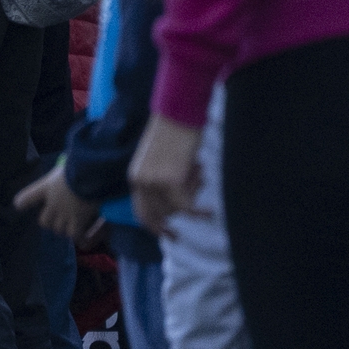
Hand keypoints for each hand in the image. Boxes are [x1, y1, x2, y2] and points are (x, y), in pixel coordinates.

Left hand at [13, 163, 101, 241]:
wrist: (90, 174)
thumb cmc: (79, 165)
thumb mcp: (66, 165)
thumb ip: (64, 170)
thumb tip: (71, 164)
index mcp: (46, 187)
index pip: (26, 198)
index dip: (23, 202)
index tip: (19, 205)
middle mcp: (53, 202)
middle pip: (44, 222)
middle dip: (51, 223)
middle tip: (60, 219)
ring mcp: (65, 213)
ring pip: (59, 230)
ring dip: (65, 229)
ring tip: (73, 226)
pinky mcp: (78, 220)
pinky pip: (74, 234)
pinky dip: (77, 234)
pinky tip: (82, 232)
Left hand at [128, 117, 205, 231]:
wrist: (179, 113)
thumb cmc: (175, 134)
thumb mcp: (160, 161)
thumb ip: (163, 182)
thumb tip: (178, 204)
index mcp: (136, 177)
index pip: (141, 212)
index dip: (155, 227)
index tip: (170, 236)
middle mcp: (141, 182)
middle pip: (158, 215)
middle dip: (175, 221)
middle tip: (192, 224)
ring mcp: (155, 182)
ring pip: (176, 209)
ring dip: (192, 198)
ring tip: (199, 173)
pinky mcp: (171, 181)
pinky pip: (187, 206)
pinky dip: (200, 211)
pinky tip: (211, 211)